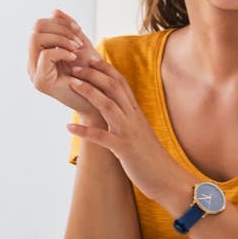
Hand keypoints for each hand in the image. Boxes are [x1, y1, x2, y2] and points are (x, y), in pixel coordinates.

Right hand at [28, 10, 103, 117]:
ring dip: (61, 39)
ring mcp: (34, 72)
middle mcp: (33, 63)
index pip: (39, 26)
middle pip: (35, 29)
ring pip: (36, 39)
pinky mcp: (41, 82)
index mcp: (40, 53)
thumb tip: (55, 11)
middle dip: (59, 28)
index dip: (59, 23)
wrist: (98, 101)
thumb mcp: (80, 45)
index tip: (77, 30)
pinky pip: (45, 55)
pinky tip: (74, 57)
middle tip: (77, 39)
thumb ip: (68, 29)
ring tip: (77, 48)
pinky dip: (62, 51)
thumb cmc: (91, 75)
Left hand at [66, 57, 190, 205]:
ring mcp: (129, 132)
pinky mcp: (124, 149)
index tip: (91, 58)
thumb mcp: (140, 133)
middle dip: (94, 74)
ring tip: (71, 83)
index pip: (121, 83)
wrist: (169, 179)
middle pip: (114, 88)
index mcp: (136, 113)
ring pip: (108, 106)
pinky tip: (69, 126)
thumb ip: (128, 119)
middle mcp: (133, 118)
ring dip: (89, 92)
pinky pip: (102, 137)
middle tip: (75, 66)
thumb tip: (115, 110)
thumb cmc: (152, 158)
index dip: (106, 69)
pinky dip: (84, 131)